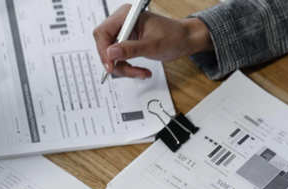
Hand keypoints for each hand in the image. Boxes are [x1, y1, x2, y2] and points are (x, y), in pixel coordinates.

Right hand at [93, 6, 212, 78]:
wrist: (184, 40)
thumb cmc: (174, 36)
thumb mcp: (152, 45)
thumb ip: (130, 49)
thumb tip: (111, 53)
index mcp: (126, 16)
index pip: (103, 32)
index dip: (103, 50)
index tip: (110, 66)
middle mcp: (123, 23)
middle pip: (105, 46)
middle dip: (117, 63)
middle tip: (131, 72)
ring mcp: (125, 34)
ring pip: (112, 57)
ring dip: (125, 69)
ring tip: (141, 73)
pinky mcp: (128, 45)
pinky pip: (120, 60)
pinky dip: (129, 69)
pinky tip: (142, 71)